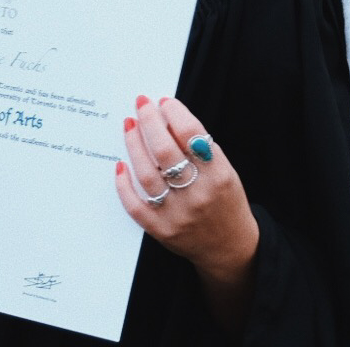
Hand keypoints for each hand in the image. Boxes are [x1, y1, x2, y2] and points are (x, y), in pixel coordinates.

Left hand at [115, 96, 257, 294]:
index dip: (175, 113)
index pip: (192, 135)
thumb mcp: (225, 172)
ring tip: (129, 125)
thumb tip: (168, 118)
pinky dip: (124, 185)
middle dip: (150, 122)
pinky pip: (135, 206)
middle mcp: (198, 195)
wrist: (229, 247)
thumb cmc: (225, 201)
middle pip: (165, 152)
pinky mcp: (161, 230)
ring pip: (147, 174)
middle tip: (141, 104)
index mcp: (219, 176)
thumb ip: (200, 149)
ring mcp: (178, 214)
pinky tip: (120, 166)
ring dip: (134, 145)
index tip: (164, 102)